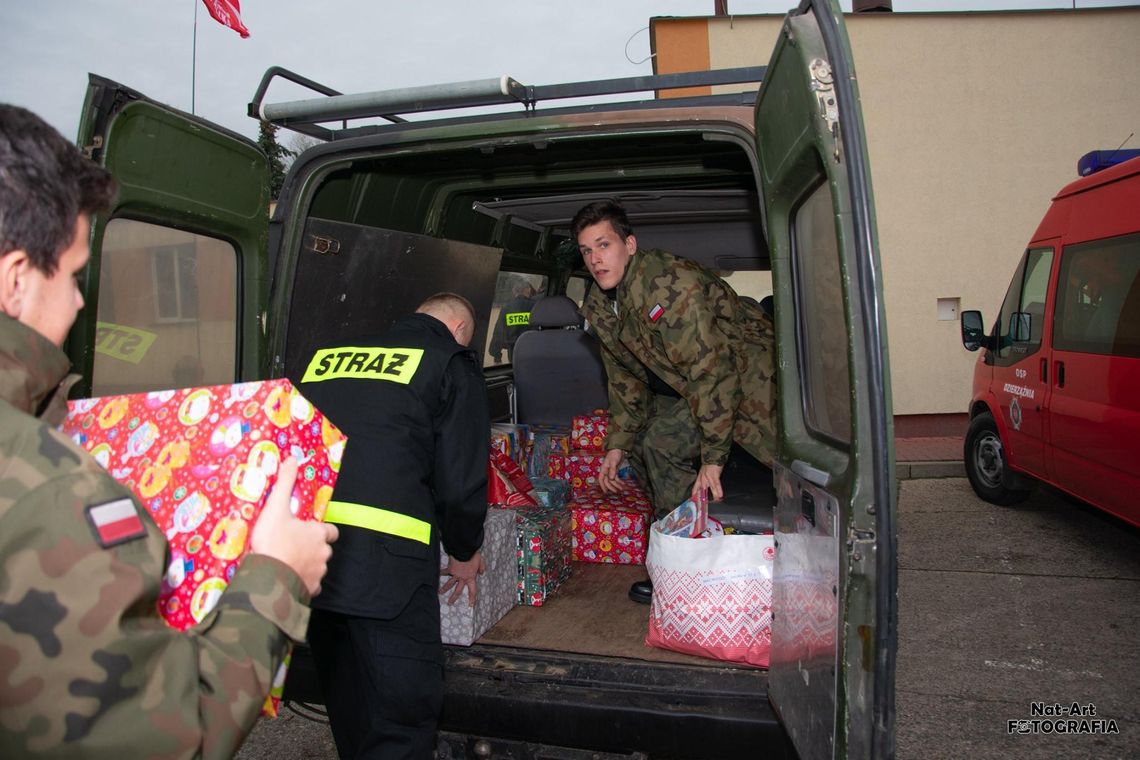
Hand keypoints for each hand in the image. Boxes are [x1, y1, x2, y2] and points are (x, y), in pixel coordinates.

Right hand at [250, 458, 338, 595]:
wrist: (269, 577)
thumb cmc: (274, 541)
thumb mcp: (276, 507)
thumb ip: (285, 483)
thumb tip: (292, 459)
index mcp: (318, 534)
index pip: (331, 531)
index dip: (322, 530)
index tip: (309, 530)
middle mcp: (323, 553)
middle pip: (323, 549)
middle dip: (312, 548)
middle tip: (292, 546)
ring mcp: (318, 573)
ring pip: (317, 567)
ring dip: (307, 565)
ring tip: (287, 563)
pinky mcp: (310, 590)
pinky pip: (310, 585)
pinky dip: (302, 582)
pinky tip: (287, 579)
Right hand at [441, 550, 485, 605]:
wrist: (464, 550)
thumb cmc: (473, 555)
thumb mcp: (480, 561)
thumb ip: (482, 568)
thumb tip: (482, 572)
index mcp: (471, 578)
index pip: (472, 590)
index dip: (472, 598)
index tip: (470, 605)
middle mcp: (462, 578)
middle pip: (458, 591)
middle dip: (453, 598)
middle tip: (450, 603)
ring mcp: (455, 575)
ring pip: (449, 584)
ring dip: (444, 589)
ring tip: (440, 592)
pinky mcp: (450, 569)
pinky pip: (444, 572)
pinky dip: (441, 573)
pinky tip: (436, 575)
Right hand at [597, 449, 626, 493]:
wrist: (619, 449)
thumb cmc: (614, 454)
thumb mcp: (613, 461)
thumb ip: (612, 470)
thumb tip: (611, 479)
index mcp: (603, 469)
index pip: (601, 479)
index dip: (602, 486)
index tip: (605, 492)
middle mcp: (606, 471)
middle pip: (607, 481)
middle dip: (611, 487)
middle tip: (616, 492)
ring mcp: (611, 471)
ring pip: (612, 480)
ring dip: (617, 485)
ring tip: (622, 489)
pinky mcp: (615, 470)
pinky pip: (616, 478)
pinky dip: (619, 481)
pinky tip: (623, 484)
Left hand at [691, 463, 724, 506]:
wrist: (712, 457)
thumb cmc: (709, 465)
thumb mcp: (703, 473)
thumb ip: (704, 480)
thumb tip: (705, 487)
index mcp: (699, 478)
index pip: (695, 488)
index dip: (694, 495)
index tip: (693, 502)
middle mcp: (703, 479)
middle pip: (702, 490)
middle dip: (704, 498)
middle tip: (704, 506)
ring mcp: (708, 477)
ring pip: (711, 488)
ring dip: (714, 495)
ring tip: (716, 501)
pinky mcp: (714, 476)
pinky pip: (717, 484)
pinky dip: (719, 490)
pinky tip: (720, 495)